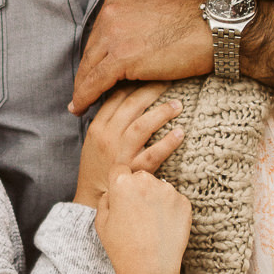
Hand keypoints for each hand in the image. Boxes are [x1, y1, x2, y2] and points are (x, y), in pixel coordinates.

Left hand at [70, 0, 212, 114]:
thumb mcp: (152, 16)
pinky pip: (95, 81)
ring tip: (78, 103)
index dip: (95, 56)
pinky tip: (80, 107)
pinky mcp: (120, 57)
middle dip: (87, 73)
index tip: (91, 72)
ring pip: (89, 67)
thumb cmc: (192, 27)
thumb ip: (132, 27)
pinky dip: (85, 97)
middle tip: (81, 92)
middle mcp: (110, 12)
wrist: (212, 31)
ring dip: (82, 88)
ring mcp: (113, 33)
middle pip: (91, 50)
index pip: (98, 34)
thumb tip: (118, 52)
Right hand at [74, 82, 183, 207]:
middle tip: (169, 81)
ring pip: (141, 126)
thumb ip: (108, 119)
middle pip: (130, 106)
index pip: (115, 98)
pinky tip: (180, 134)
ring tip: (178, 105)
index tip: (149, 72)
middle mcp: (108, 138)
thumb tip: (126, 95)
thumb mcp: (95, 141)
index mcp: (98, 127)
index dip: (133, 82)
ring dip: (162, 113)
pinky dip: (168, 143)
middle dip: (151, 91)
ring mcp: (120, 154)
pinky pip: (153, 155)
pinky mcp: (133, 171)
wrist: (93, 201)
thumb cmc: (97, 168)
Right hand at [96, 169, 191, 273]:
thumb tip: (112, 192)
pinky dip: (170, 211)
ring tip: (150, 226)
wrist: (150, 270)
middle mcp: (147, 181)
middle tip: (136, 216)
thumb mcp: (101, 223)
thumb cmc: (122, 248)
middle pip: (141, 177)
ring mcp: (168, 191)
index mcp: (122, 183)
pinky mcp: (184, 203)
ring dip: (155, 200)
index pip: (120, 170)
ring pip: (159, 189)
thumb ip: (104, 200)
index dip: (119, 184)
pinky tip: (163, 229)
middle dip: (138, 190)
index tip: (122, 198)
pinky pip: (174, 201)